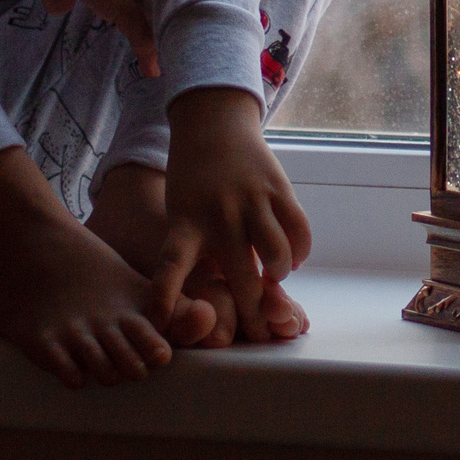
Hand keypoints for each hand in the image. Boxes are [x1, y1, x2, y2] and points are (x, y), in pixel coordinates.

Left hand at [150, 86, 311, 340]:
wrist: (213, 124)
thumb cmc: (192, 181)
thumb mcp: (179, 215)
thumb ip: (193, 255)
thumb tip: (203, 304)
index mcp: (186, 224)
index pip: (170, 266)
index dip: (165, 297)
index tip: (160, 323)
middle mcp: (219, 216)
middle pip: (240, 277)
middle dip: (252, 313)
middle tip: (260, 335)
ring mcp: (251, 201)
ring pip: (276, 256)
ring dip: (278, 278)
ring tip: (274, 285)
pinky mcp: (278, 188)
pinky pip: (299, 230)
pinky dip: (299, 252)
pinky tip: (291, 261)